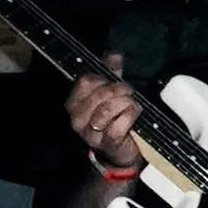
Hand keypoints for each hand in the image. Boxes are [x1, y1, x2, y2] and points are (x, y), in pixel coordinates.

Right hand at [66, 51, 142, 171]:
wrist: (119, 153)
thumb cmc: (114, 120)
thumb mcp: (111, 94)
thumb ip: (111, 72)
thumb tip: (114, 53)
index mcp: (74, 103)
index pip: (86, 81)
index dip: (105, 79)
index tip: (115, 83)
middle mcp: (77, 118)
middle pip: (101, 93)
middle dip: (121, 91)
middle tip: (130, 95)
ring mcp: (90, 132)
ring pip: (111, 107)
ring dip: (128, 104)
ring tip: (132, 107)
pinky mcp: (106, 142)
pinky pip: (121, 122)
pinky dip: (132, 116)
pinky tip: (134, 118)